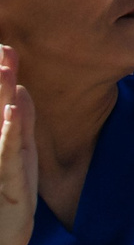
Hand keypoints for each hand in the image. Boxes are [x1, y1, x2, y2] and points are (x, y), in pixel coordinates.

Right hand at [0, 49, 35, 244]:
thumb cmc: (8, 196)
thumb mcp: (20, 154)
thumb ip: (20, 123)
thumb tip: (20, 93)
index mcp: (0, 138)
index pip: (1, 100)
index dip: (1, 76)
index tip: (3, 47)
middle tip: (3, 47)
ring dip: (0, 95)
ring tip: (6, 67)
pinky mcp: (7, 181)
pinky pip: (8, 153)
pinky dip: (10, 131)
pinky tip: (13, 110)